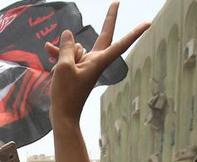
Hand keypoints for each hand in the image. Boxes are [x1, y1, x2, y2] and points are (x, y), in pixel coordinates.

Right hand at [48, 3, 149, 124]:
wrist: (63, 115)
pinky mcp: (78, 70)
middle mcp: (96, 61)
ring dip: (64, 50)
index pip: (120, 43)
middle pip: (103, 36)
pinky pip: (70, 55)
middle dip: (108, 19)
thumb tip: (68, 34)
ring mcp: (87, 65)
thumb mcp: (63, 67)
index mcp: (99, 61)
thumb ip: (66, 47)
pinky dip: (60, 54)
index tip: (147, 23)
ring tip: (56, 64)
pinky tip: (48, 51)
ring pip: (78, 47)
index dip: (133, 33)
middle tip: (116, 2)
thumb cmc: (66, 94)